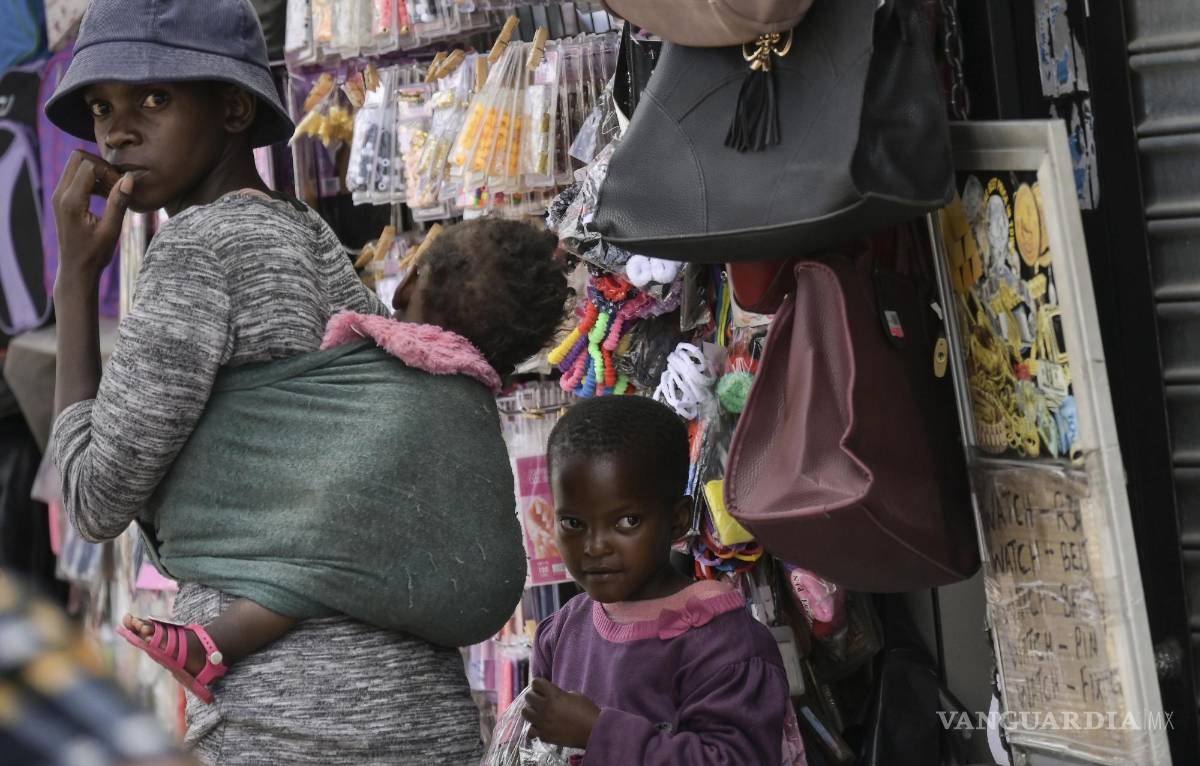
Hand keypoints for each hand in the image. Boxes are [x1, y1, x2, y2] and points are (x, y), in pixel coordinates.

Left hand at [52, 150, 132, 284]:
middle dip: (100, 165)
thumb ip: (118, 202)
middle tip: (115, 184)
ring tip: (112, 191)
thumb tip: (129, 178)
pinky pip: (75, 176)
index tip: (119, 188)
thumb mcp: (111, 230)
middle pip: (78, 157)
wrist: (76, 269)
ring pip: (76, 164)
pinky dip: (91, 179)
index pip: (88, 165)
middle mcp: (60, 194)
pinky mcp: (61, 199)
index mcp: (71, 201)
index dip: (108, 171)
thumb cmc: (95, 253)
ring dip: (96, 171)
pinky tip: (104, 194)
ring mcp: (58, 195)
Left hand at [521, 678, 599, 749]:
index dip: (539, 684)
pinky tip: (542, 727)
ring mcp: (543, 723)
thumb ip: (559, 694)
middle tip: (541, 699)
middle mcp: (545, 708)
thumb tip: (550, 695)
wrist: (593, 732)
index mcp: (554, 695)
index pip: (536, 682)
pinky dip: (535, 728)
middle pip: (528, 696)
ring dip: (532, 711)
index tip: (543, 687)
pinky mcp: (544, 736)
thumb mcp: (575, 695)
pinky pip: (530, 731)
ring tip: (539, 713)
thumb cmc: (587, 711)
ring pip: (525, 713)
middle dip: (534, 696)